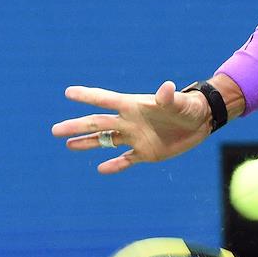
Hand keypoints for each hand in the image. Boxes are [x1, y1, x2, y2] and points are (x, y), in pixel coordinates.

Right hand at [51, 81, 211, 173]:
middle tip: (55, 129)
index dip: (88, 96)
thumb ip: (169, 98)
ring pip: (106, 141)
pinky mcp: (146, 153)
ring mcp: (136, 137)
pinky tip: (100, 169)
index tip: (68, 92)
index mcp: (134, 106)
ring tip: (68, 145)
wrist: (202, 121)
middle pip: (99, 124)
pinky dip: (114, 165)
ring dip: (88, 143)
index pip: (106, 100)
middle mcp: (130, 121)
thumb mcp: (180, 103)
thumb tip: (166, 87)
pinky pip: (126, 160)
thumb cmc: (190, 107)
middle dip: (77, 126)